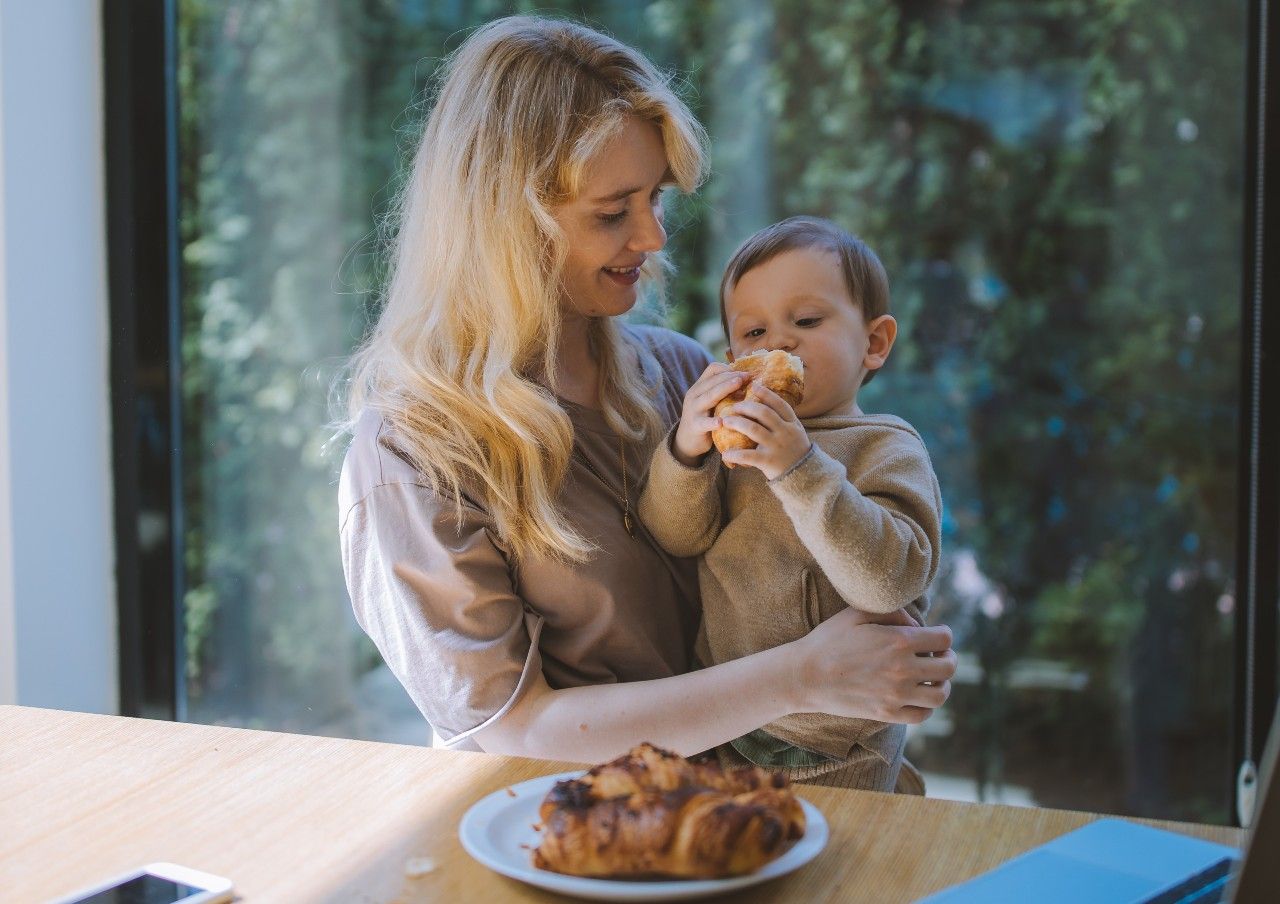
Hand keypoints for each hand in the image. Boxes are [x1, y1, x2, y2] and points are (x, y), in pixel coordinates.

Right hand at [673, 364, 747, 466]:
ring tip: (738, 385)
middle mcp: (694, 395)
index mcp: (699, 386)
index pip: (713, 369)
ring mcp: (693, 410)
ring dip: (725, 389)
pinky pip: (704, 422)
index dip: (729, 369)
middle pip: (713, 381)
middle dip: (731, 377)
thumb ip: (724, 392)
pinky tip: (721, 422)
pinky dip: (712, 422)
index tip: (744, 373)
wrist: (687, 440)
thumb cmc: (705, 418)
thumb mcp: (711, 402)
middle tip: (747, 376)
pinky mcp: (695, 426)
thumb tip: (746, 382)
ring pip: (709, 396)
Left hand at [717, 385, 811, 480]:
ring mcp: (777, 446)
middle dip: (746, 407)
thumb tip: (766, 401)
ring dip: (737, 423)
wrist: (804, 476)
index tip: (754, 385)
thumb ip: (783, 419)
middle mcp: (785, 432)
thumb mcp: (795, 432)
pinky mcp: (769, 461)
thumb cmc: (794, 451)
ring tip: (725, 421)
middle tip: (734, 406)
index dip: (766, 394)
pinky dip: (735, 454)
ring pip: (753, 429)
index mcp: (792, 423)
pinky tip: (725, 453)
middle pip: (764, 413)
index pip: (779, 404)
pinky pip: (748, 455)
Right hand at [789, 608, 954, 723]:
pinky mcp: (887, 714)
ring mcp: (896, 695)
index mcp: (899, 641)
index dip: (943, 635)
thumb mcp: (856, 613)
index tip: (934, 636)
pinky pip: (922, 715)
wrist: (804, 676)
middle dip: (947, 658)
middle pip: (948, 667)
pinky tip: (917, 696)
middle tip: (937, 656)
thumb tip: (915, 624)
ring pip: (941, 694)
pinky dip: (927, 706)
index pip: (944, 638)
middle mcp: (903, 670)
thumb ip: (892, 611)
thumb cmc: (828, 640)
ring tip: (931, 678)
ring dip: (942, 684)